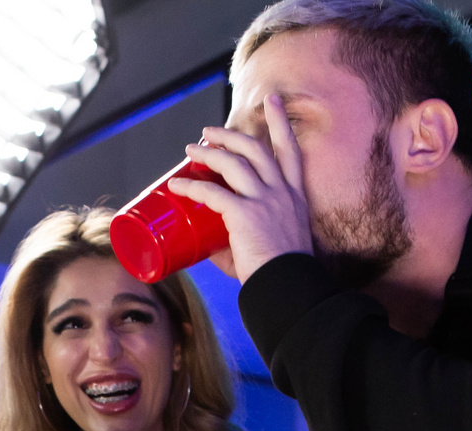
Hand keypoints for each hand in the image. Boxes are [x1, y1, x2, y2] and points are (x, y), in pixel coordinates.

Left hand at [168, 103, 311, 280]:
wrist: (287, 289)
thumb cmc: (277, 275)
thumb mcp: (264, 248)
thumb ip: (234, 243)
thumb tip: (203, 245)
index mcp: (295, 196)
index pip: (290, 150)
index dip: (280, 123)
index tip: (273, 101)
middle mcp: (282, 192)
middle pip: (256, 148)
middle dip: (231, 134)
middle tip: (210, 130)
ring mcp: (265, 201)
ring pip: (234, 163)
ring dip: (210, 152)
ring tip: (191, 149)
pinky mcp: (245, 215)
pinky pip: (212, 193)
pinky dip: (191, 187)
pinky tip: (176, 185)